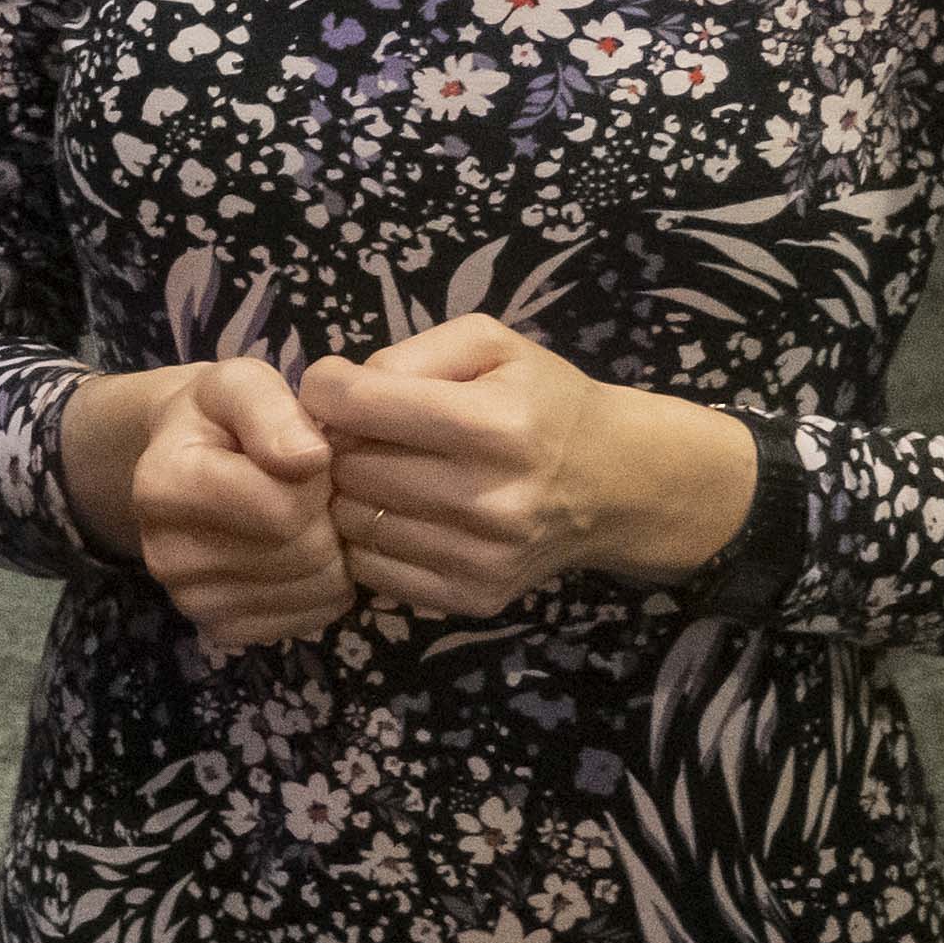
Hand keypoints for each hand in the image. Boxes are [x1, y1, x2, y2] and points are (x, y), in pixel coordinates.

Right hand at [98, 357, 351, 645]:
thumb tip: (309, 458)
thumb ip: (274, 410)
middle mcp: (165, 555)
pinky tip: (299, 551)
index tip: (304, 454)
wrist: (189, 461)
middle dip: (326, 513)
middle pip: (304, 552)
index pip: (283, 507)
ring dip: (333, 549)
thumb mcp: (241, 385)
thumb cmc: (221, 417)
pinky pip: (312, 618)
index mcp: (162, 486)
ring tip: (302, 515)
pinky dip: (324, 586)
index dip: (317, 476)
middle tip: (307, 487)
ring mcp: (191, 601)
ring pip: (316, 589)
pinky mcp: (222, 630)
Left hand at [297, 317, 753, 617]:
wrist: (616, 483)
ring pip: (352, 522)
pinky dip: (369, 542)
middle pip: (349, 467)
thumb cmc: (542, 401)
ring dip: (351, 495)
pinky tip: (398, 517)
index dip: (327, 389)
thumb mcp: (490, 345)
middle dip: (342, 444)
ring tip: (383, 475)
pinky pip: (371, 571)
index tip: (337, 389)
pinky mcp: (474, 597)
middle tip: (367, 435)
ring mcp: (482, 556)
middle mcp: (489, 498)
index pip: (356, 404)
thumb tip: (335, 390)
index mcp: (494, 424)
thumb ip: (408, 354)